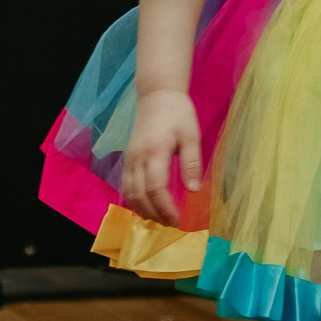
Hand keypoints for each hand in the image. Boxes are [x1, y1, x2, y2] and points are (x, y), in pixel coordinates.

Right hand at [120, 89, 203, 224]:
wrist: (156, 96)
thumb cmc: (178, 113)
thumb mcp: (191, 135)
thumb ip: (192, 163)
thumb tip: (194, 190)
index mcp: (155, 152)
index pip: (156, 188)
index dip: (165, 207)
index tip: (178, 219)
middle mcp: (138, 158)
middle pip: (140, 195)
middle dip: (155, 214)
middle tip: (171, 224)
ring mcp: (130, 159)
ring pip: (129, 193)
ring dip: (143, 210)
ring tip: (160, 220)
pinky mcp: (128, 159)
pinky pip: (126, 186)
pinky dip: (134, 201)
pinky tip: (147, 208)